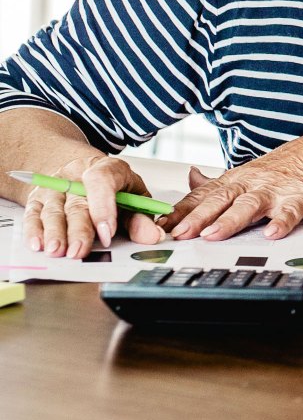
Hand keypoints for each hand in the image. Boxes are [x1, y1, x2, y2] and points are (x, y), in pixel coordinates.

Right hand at [21, 155, 164, 258]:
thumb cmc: (115, 188)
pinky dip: (34, 230)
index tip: (107, 233)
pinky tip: (37, 244)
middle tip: (79, 251)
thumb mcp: (134, 197)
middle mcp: (78, 174)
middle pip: (77, 202)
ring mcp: (56, 185)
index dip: (104, 207)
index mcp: (108, 168)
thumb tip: (152, 236)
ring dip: (55, 232)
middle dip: (78, 229)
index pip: (102, 181)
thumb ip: (141, 217)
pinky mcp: (38, 197)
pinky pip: (34, 213)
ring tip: (57, 251)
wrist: (85, 173)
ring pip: (54, 209)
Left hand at [165, 130, 302, 241]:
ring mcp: (275, 191)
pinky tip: (271, 233)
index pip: (203, 196)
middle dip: (198, 217)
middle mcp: (252, 184)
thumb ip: (217, 181)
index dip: (182, 210)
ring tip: (214, 235)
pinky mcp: (299, 199)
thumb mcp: (247, 172)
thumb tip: (189, 178)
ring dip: (230, 220)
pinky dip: (281, 222)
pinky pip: (289, 211)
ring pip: (249, 205)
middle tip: (180, 233)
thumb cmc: (284, 168)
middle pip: (221, 200)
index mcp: (236, 180)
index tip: (162, 224)